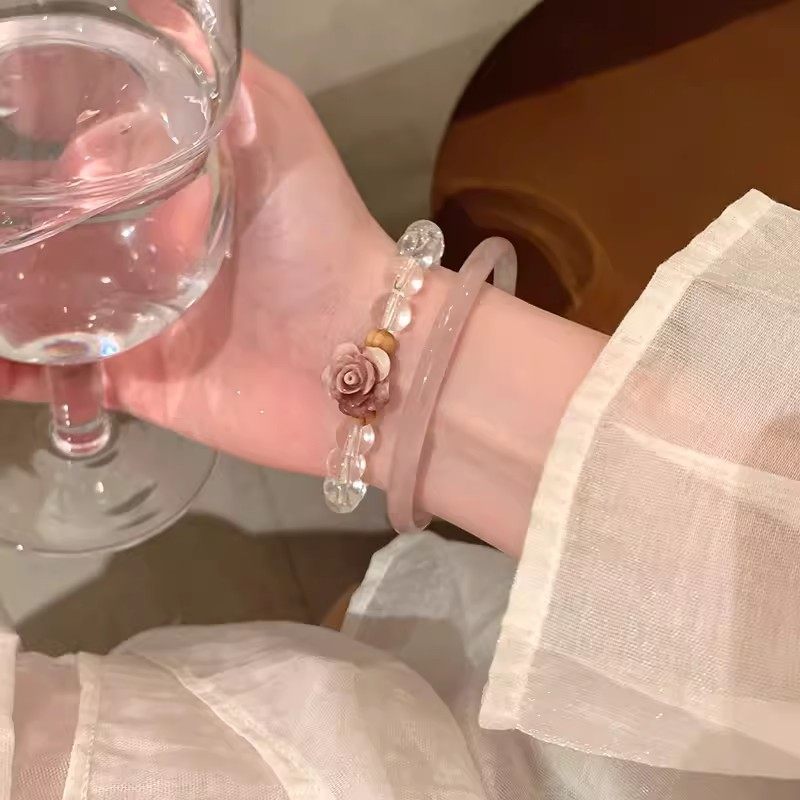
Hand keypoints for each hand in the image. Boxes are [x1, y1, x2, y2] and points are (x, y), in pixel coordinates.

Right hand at [2, 54, 401, 476]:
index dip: (41, 150)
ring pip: (39, 304)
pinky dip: (6, 374)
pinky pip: (51, 379)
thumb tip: (152, 15)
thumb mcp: (276, 131)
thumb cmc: (319, 237)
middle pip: (54, 235)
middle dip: (10, 228)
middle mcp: (148, 254)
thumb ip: (222, 84)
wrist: (352, 354)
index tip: (5, 133)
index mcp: (173, 195)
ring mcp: (136, 319)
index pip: (84, 164)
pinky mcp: (134, 380)